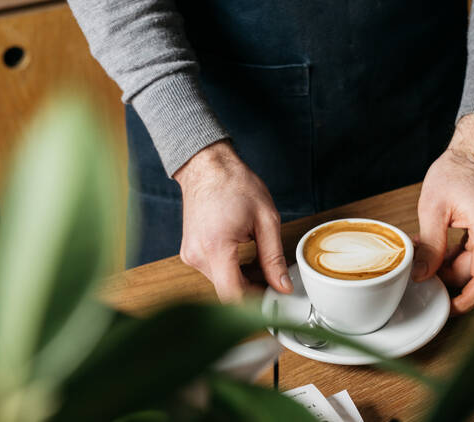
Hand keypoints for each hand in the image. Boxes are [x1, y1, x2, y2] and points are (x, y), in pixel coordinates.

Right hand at [174, 140, 292, 301]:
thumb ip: (274, 257)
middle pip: (228, 291)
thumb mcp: (266, 220)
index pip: (232, 296)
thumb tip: (282, 285)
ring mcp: (190, 255)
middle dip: (254, 290)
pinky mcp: (190, 253)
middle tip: (276, 278)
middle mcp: (197, 255)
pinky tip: (245, 256)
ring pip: (221, 283)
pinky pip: (214, 272)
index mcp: (216, 248)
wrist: (207, 166)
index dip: (255, 305)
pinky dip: (232, 270)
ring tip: (261, 260)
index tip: (273, 302)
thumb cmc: (235, 184)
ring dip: (243, 279)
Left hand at [413, 114, 473, 313]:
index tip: (448, 308)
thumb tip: (421, 275)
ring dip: (450, 267)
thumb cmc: (456, 172)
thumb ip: (430, 246)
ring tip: (426, 254)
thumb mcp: (433, 209)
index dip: (467, 299)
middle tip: (420, 269)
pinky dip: (456, 258)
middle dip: (447, 277)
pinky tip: (438, 250)